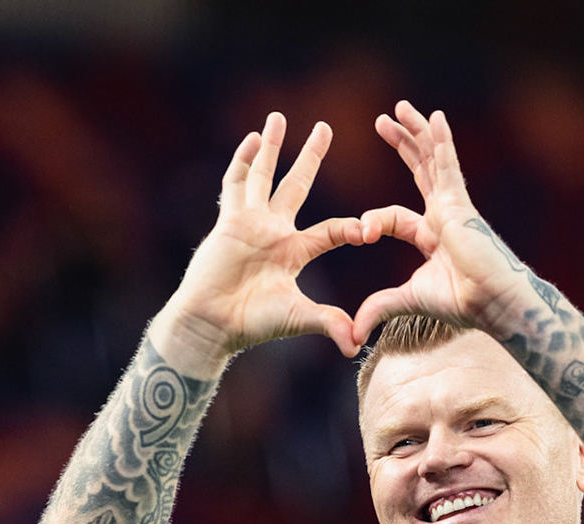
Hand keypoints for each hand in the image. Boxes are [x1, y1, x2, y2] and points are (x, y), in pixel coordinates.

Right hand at [161, 113, 365, 365]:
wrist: (213, 324)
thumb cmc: (253, 323)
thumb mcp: (299, 318)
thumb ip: (329, 323)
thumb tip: (357, 346)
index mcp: (294, 251)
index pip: (332, 230)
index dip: (352, 229)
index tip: (371, 229)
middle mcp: (274, 231)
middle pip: (296, 184)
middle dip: (311, 156)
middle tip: (325, 127)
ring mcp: (250, 222)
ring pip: (263, 176)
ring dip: (272, 147)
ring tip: (279, 117)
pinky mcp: (229, 221)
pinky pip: (235, 184)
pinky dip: (243, 161)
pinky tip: (253, 138)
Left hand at [351, 102, 553, 346]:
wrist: (492, 302)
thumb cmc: (461, 304)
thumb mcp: (407, 301)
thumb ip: (379, 307)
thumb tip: (353, 332)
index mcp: (431, 235)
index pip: (394, 216)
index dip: (373, 221)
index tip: (361, 234)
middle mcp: (443, 215)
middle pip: (418, 170)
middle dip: (401, 144)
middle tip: (381, 121)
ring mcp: (453, 205)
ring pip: (431, 160)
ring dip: (415, 132)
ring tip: (399, 107)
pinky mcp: (460, 203)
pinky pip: (447, 164)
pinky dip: (440, 140)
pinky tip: (433, 116)